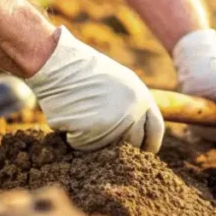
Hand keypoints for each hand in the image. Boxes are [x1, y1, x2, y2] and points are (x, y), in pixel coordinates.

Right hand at [26, 26, 164, 152]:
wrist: (60, 63)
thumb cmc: (83, 71)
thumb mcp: (119, 82)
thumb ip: (131, 105)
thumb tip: (136, 132)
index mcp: (142, 97)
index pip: (155, 129)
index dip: (149, 144)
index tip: (141, 153)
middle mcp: (133, 111)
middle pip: (133, 143)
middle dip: (119, 146)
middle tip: (101, 138)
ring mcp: (116, 122)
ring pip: (108, 147)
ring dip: (93, 140)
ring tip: (80, 117)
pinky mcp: (95, 130)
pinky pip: (84, 145)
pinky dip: (74, 137)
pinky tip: (69, 118)